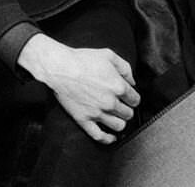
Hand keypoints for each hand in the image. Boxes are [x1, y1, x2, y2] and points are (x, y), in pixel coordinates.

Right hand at [17, 34, 139, 143]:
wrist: (59, 67)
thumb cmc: (81, 59)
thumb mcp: (108, 54)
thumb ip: (125, 68)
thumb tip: (132, 81)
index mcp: (118, 86)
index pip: (135, 100)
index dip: (132, 97)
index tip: (128, 97)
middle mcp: (110, 102)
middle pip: (128, 114)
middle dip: (126, 109)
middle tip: (120, 105)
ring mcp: (97, 112)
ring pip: (118, 126)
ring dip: (119, 121)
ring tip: (115, 116)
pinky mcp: (83, 119)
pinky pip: (99, 136)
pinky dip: (108, 139)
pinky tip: (111, 137)